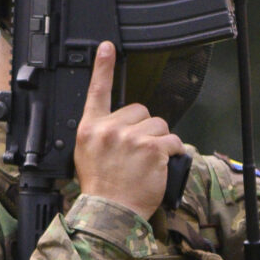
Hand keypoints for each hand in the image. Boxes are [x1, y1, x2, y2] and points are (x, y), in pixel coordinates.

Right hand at [73, 42, 187, 219]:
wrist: (110, 212)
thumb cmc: (102, 188)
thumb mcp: (87, 155)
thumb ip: (102, 134)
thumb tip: (121, 126)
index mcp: (90, 128)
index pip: (96, 91)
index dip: (102, 67)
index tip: (107, 46)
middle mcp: (109, 129)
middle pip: (140, 110)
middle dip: (145, 128)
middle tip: (138, 152)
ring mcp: (131, 138)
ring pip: (160, 125)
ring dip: (160, 140)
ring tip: (147, 162)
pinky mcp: (152, 148)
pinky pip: (173, 142)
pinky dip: (173, 153)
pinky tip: (160, 166)